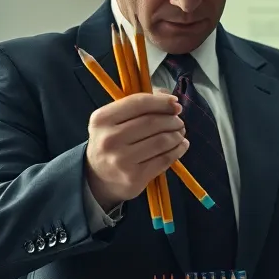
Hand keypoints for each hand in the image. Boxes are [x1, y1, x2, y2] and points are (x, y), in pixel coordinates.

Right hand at [85, 91, 188, 209]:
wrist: (97, 179)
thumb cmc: (111, 144)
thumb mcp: (113, 121)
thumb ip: (138, 106)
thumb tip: (169, 99)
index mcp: (102, 119)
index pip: (139, 103)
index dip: (161, 101)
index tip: (175, 103)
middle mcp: (109, 139)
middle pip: (152, 122)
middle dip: (172, 120)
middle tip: (179, 121)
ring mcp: (121, 160)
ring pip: (161, 141)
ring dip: (177, 135)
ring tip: (180, 133)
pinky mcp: (135, 177)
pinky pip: (164, 159)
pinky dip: (178, 150)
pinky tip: (181, 145)